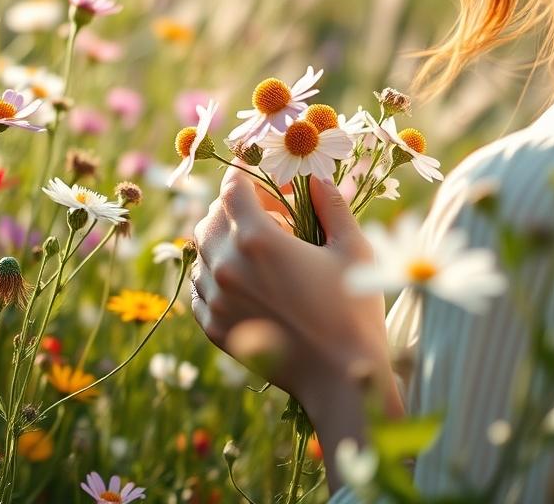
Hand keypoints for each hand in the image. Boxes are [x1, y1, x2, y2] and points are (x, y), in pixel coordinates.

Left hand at [190, 165, 401, 485]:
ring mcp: (216, 299)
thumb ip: (331, 205)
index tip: (264, 179)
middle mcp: (226, 265)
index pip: (231, 188)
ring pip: (202, 252)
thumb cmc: (353, 309)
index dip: (246, 175)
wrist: (340, 378)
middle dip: (237, 207)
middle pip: (211, 217)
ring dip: (224, 241)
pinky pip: (200, 288)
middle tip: (271, 217)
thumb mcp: (352, 249)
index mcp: (257, 239)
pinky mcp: (213, 327)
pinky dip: (217, 276)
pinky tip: (246, 281)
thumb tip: (316, 178)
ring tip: (259, 251)